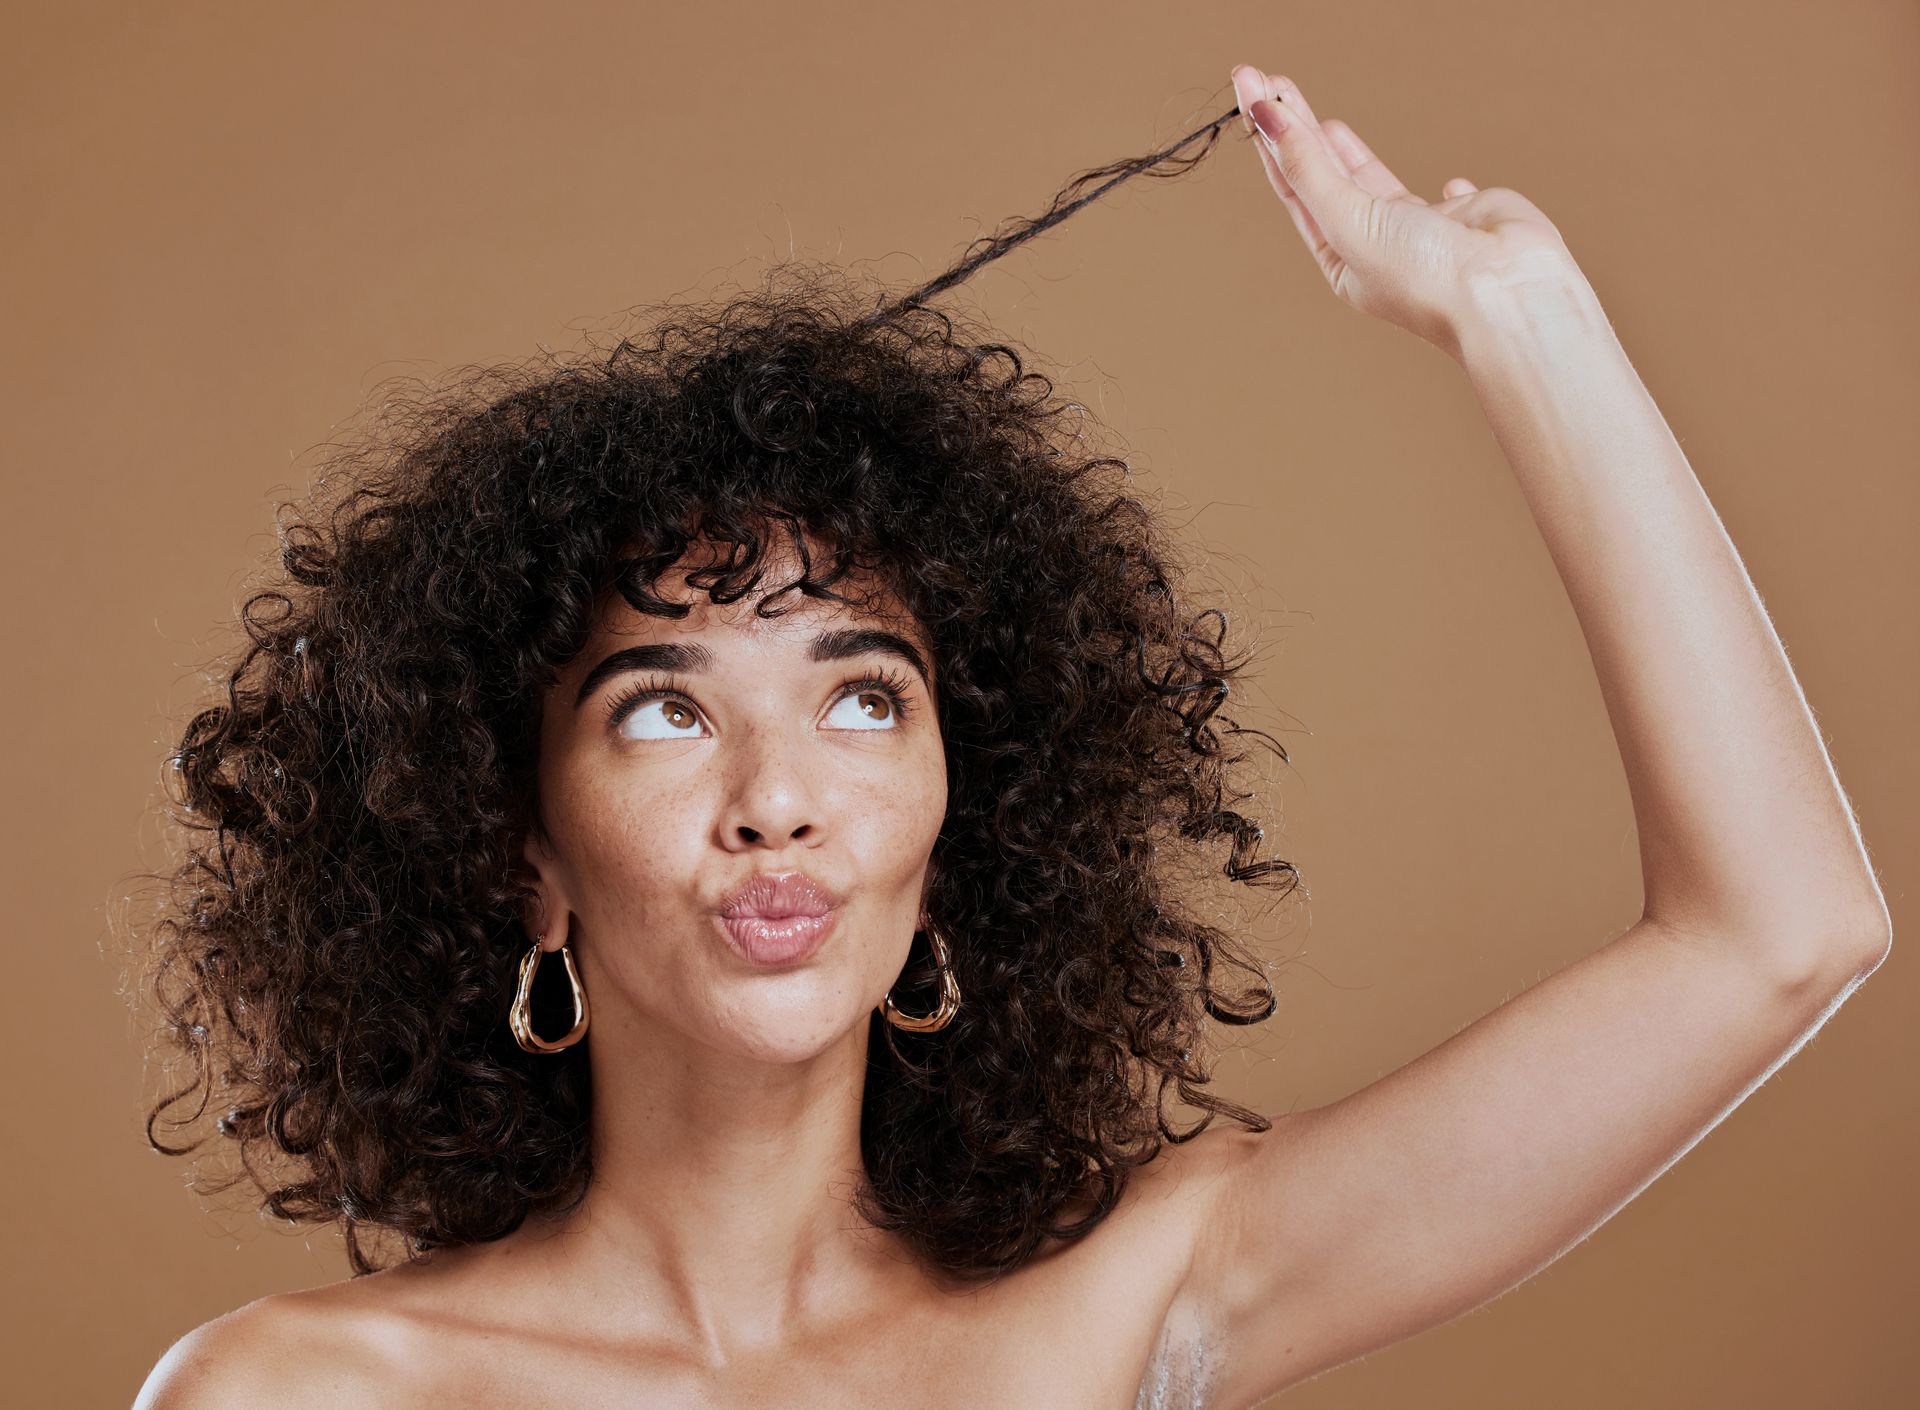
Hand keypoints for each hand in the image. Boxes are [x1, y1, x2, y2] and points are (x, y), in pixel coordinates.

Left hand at [1229, 64, 1580, 359]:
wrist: (1508, 292)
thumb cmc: (1425, 275)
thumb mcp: (1351, 220)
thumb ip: (1311, 168)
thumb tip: (1269, 119)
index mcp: (1340, 260)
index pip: (1292, 185)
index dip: (1270, 134)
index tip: (1250, 85)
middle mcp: (1374, 247)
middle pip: (1321, 175)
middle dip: (1294, 127)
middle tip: (1264, 79)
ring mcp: (1418, 231)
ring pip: (1369, 179)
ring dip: (1340, 149)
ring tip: (1312, 113)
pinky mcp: (1463, 217)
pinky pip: (1442, 201)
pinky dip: (1438, 190)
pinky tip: (1444, 185)